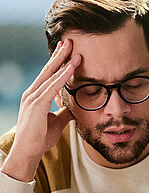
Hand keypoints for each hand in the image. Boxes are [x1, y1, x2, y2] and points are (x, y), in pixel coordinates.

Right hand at [1, 40, 79, 181]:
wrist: (28, 153)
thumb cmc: (40, 138)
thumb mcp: (57, 121)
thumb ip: (65, 111)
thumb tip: (75, 107)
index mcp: (36, 95)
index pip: (48, 74)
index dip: (58, 61)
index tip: (67, 49)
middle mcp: (32, 93)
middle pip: (48, 69)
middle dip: (59, 54)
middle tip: (69, 40)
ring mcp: (33, 98)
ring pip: (51, 75)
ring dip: (64, 61)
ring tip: (74, 49)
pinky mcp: (36, 105)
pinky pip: (52, 87)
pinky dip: (63, 76)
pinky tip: (72, 68)